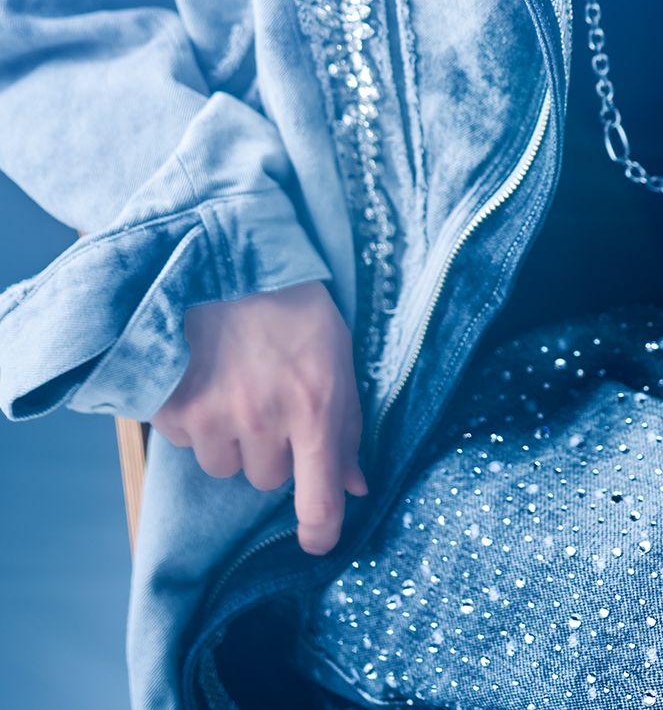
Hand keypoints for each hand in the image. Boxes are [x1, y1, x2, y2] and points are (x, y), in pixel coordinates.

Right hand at [150, 279, 366, 554]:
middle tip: (271, 396)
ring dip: (230, 437)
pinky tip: (204, 374)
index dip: (319, 532)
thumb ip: (348, 424)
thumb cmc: (292, 305)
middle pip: (267, 479)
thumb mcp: (337, 354)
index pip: (318, 502)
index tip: (317, 541)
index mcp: (314, 408)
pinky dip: (194, 418)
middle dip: (272, 448)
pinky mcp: (171, 409)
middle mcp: (263, 420)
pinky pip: (185, 442)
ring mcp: (213, 417)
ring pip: (224, 465)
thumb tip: (355, 486)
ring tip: (235, 380)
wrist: (225, 257)